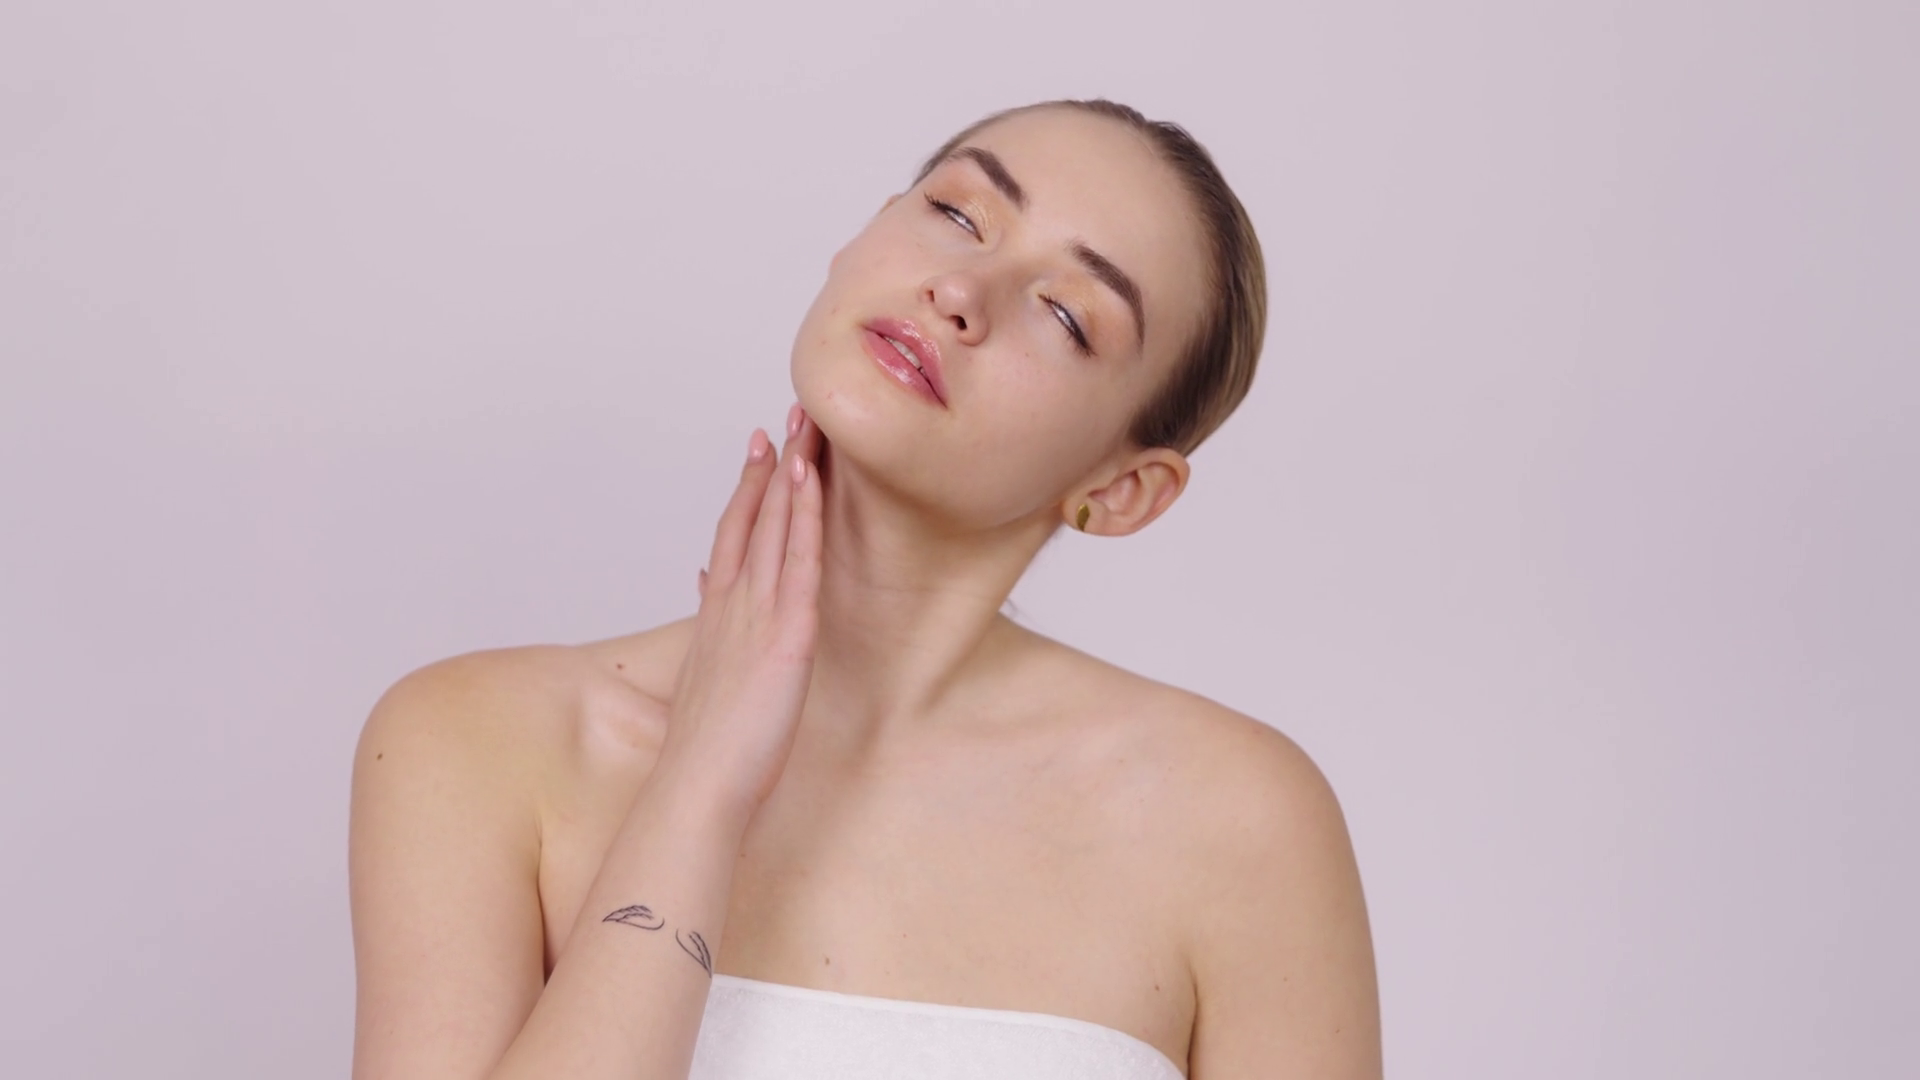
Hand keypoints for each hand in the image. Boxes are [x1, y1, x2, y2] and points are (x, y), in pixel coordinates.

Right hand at [652, 404, 824, 822]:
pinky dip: (801, 519)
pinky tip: (808, 483)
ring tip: (803, 428)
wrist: (697, 792)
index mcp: (718, 620)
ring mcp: (757, 619)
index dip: (747, 491)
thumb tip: (705, 593)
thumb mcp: (709, 683)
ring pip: (773, 529)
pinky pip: (797, 564)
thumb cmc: (706, 754)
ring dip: (789, 475)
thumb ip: (710, 636)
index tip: (759, 449)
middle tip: (788, 417)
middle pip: (753, 519)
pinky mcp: (785, 639)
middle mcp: (733, 608)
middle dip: (771, 466)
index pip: (733, 538)